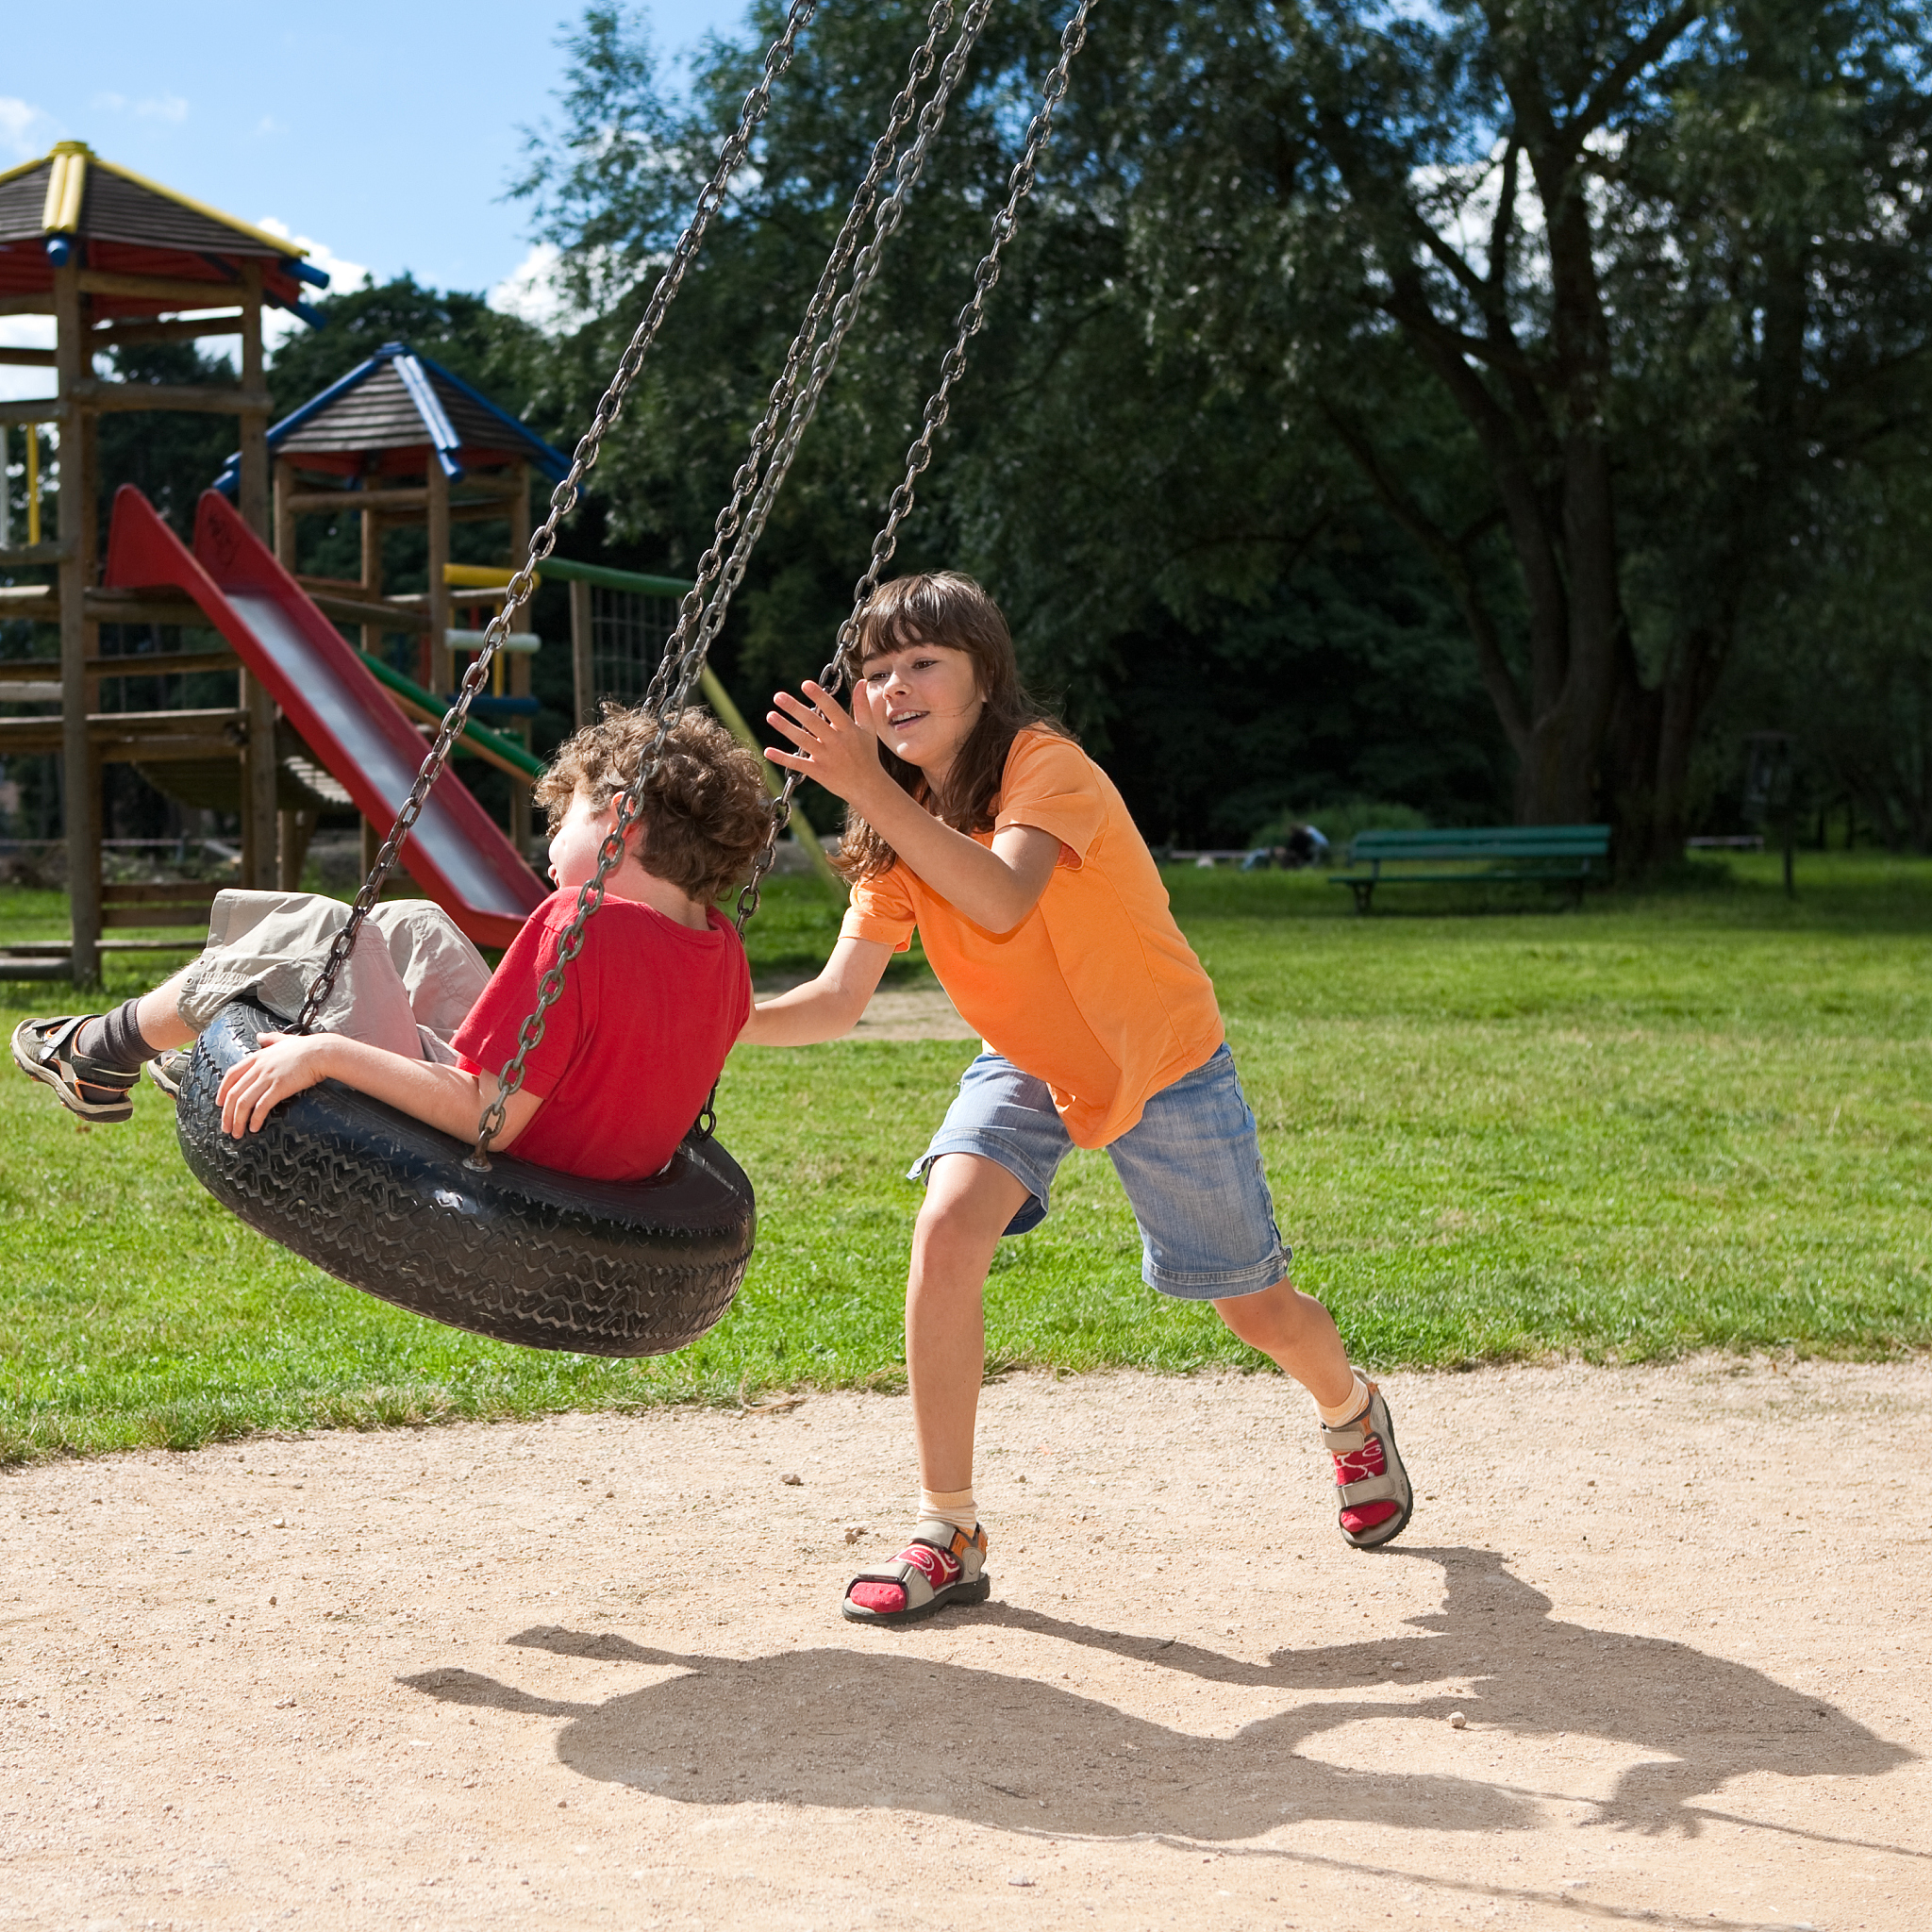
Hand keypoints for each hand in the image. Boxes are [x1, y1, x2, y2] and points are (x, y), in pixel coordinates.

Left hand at [216, 1030, 334, 1137]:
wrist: (322, 1052)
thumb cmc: (307, 1047)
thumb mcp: (284, 1039)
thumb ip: (270, 1038)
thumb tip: (260, 1036)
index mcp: (257, 1057)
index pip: (231, 1075)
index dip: (222, 1091)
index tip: (219, 1104)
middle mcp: (258, 1068)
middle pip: (234, 1093)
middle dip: (227, 1114)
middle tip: (227, 1128)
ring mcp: (268, 1077)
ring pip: (243, 1102)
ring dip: (238, 1120)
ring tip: (237, 1133)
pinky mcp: (279, 1087)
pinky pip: (261, 1106)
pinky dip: (255, 1119)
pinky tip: (254, 1128)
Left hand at [764, 678, 887, 807]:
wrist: (867, 787)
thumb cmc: (867, 755)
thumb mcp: (868, 729)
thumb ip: (862, 705)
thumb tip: (862, 682)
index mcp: (848, 730)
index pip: (832, 709)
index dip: (819, 697)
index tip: (805, 684)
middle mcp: (836, 742)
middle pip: (813, 722)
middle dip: (795, 709)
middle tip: (778, 696)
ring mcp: (826, 757)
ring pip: (803, 740)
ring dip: (785, 728)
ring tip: (770, 715)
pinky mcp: (818, 772)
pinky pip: (798, 764)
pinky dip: (782, 758)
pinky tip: (768, 751)